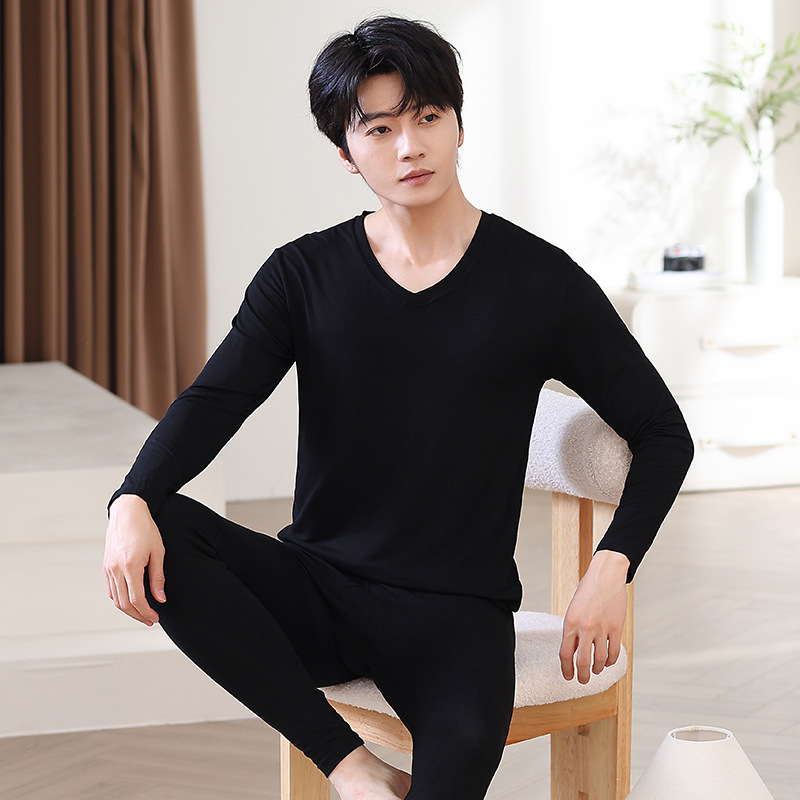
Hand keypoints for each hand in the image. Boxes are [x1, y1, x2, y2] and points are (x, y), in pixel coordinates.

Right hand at [103, 495, 165, 625]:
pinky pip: (111, 589)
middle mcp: (116, 569)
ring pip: (115, 599)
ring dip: (128, 610)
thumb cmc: (146, 529)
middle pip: (124, 603)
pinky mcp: (106, 566)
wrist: (128, 512)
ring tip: (142, 614)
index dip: (146, 612)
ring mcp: (108, 568)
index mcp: (131, 566)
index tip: (156, 618)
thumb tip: (160, 599)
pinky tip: (131, 601)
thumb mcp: (158, 552)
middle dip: (138, 615)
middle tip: (151, 620)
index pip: (136, 599)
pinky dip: (119, 599)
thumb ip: (158, 577)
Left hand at [559, 550, 628, 683]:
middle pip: (582, 662)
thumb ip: (573, 630)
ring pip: (599, 660)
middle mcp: (585, 627)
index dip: (566, 669)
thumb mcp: (573, 609)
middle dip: (582, 676)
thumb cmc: (587, 591)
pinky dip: (610, 661)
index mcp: (570, 622)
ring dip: (596, 669)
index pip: (565, 653)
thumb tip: (573, 651)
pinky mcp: (617, 628)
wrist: (605, 575)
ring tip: (595, 670)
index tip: (568, 676)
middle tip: (582, 680)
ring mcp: (602, 629)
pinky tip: (606, 662)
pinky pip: (613, 652)